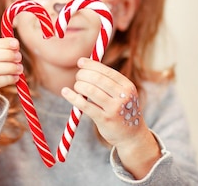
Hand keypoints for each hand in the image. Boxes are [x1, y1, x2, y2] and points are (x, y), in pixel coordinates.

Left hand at [61, 57, 160, 177]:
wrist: (132, 135)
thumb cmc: (122, 110)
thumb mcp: (123, 94)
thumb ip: (107, 81)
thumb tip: (83, 62)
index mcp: (128, 86)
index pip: (106, 71)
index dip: (91, 65)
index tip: (80, 62)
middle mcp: (123, 96)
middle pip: (97, 79)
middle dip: (83, 75)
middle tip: (78, 76)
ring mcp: (114, 109)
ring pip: (90, 90)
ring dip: (79, 85)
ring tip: (76, 86)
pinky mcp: (105, 120)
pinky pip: (85, 105)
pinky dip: (73, 97)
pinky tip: (65, 92)